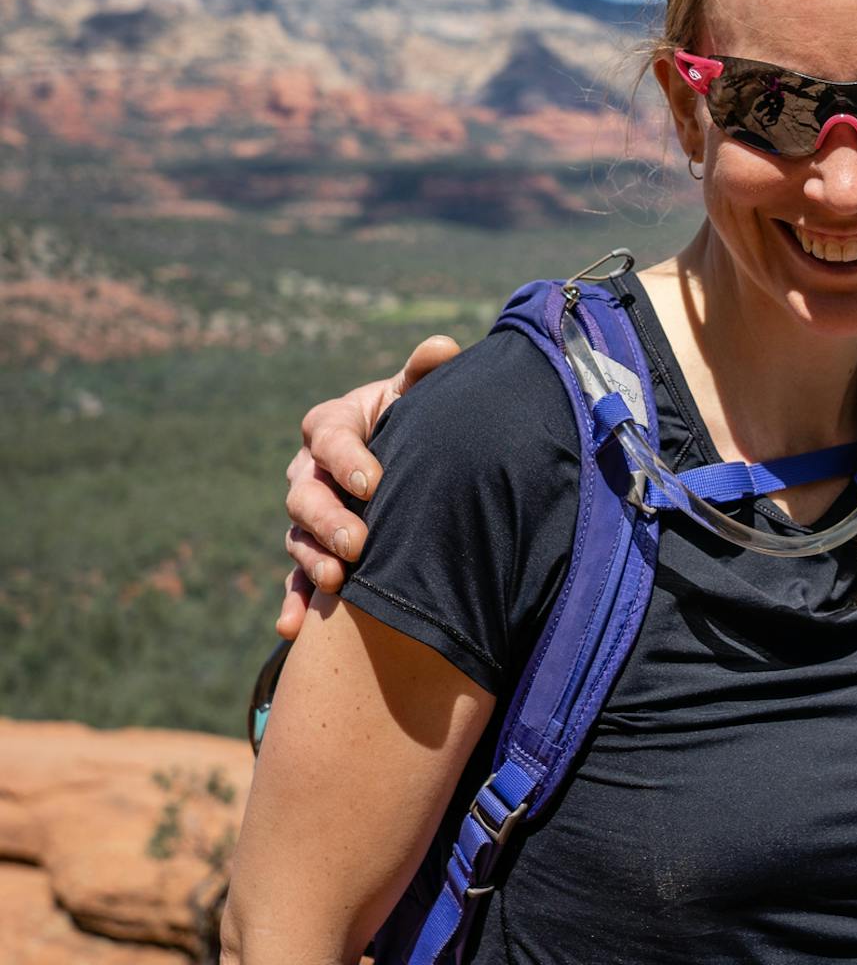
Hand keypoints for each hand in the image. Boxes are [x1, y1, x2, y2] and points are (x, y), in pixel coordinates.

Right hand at [275, 335, 462, 640]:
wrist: (417, 458)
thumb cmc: (417, 418)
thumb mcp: (420, 394)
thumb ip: (427, 372)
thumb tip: (442, 347)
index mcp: (334, 424)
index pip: (326, 435)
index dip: (346, 457)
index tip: (374, 481)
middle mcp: (311, 469)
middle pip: (305, 494)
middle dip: (329, 520)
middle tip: (359, 544)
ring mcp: (310, 513)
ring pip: (299, 538)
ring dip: (312, 562)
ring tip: (338, 584)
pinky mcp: (314, 550)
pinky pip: (296, 578)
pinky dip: (294, 602)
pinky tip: (293, 628)